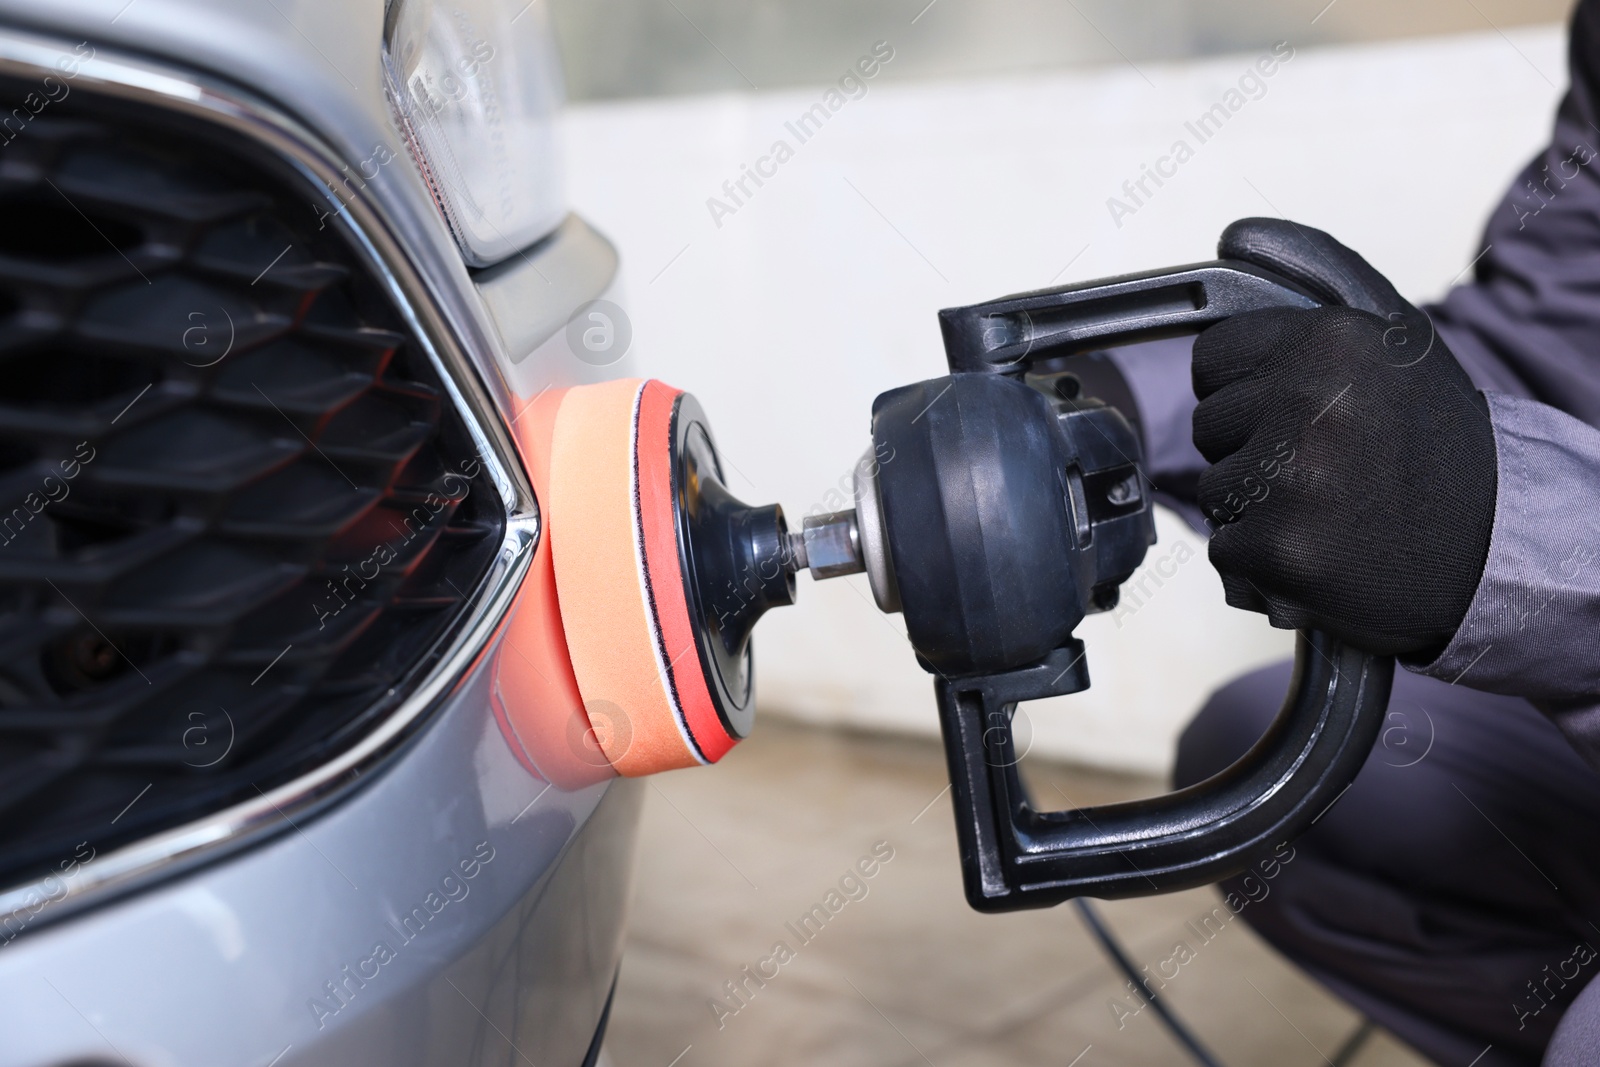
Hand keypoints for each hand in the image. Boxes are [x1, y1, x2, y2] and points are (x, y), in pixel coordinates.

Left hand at [1193, 218, 1496, 657]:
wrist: (1494, 546)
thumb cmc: (1431, 445)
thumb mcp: (1390, 340)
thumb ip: (1314, 278)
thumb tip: (1232, 234)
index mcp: (1330, 340)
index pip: (1212, 359)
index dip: (1248, 392)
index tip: (1297, 413)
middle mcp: (1308, 401)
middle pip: (1208, 425)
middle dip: (1253, 448)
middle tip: (1329, 467)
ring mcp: (1291, 479)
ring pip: (1215, 489)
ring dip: (1259, 506)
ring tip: (1330, 508)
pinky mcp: (1280, 549)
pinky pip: (1226, 548)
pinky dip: (1264, 562)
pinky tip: (1325, 550)